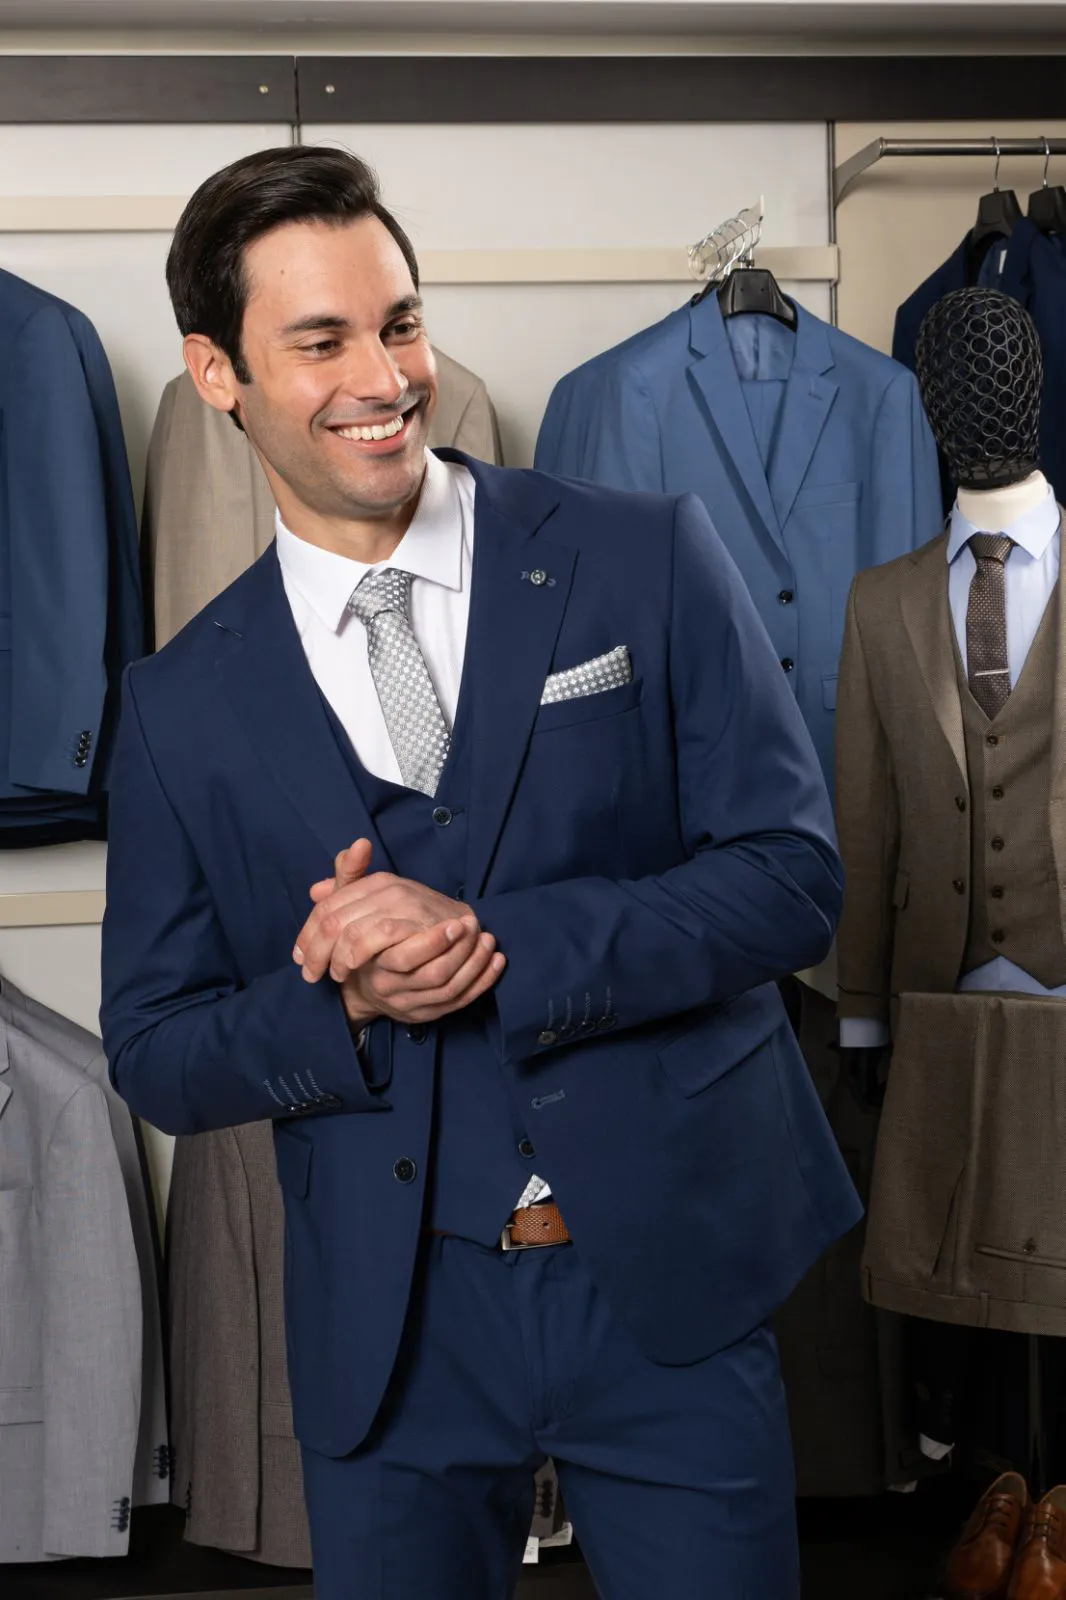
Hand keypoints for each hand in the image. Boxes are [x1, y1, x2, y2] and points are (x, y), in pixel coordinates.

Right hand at [294, 840, 505, 1026]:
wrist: (357, 982)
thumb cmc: (356, 935)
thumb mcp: (347, 903)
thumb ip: (351, 874)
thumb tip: (359, 843)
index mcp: (371, 960)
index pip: (402, 957)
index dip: (433, 942)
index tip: (456, 923)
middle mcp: (389, 986)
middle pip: (431, 976)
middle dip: (459, 953)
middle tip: (477, 928)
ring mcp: (409, 1002)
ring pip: (448, 990)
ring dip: (474, 965)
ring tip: (490, 940)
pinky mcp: (428, 1012)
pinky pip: (459, 1002)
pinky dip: (481, 983)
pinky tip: (497, 962)